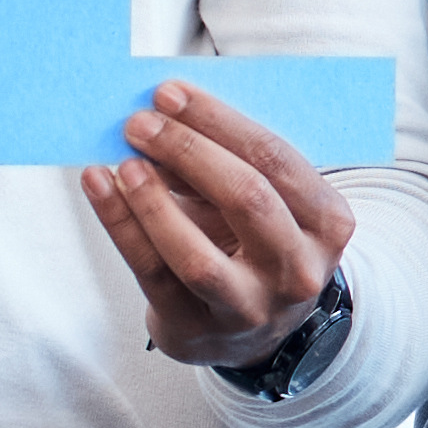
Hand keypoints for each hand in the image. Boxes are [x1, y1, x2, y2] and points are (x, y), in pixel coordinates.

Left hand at [83, 81, 353, 365]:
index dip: (218, 121)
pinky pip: (152, 274)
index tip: (170, 93)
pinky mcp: (196, 331)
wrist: (253, 334)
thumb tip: (162, 117)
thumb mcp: (262, 202)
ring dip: (152, 201)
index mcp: (328, 224)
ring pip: (195, 253)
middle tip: (139, 122)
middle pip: (244, 198)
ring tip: (123, 161)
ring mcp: (249, 309)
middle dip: (186, 151)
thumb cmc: (255, 245)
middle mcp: (297, 271)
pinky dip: (121, 226)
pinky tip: (99, 188)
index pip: (275, 159)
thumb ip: (224, 163)